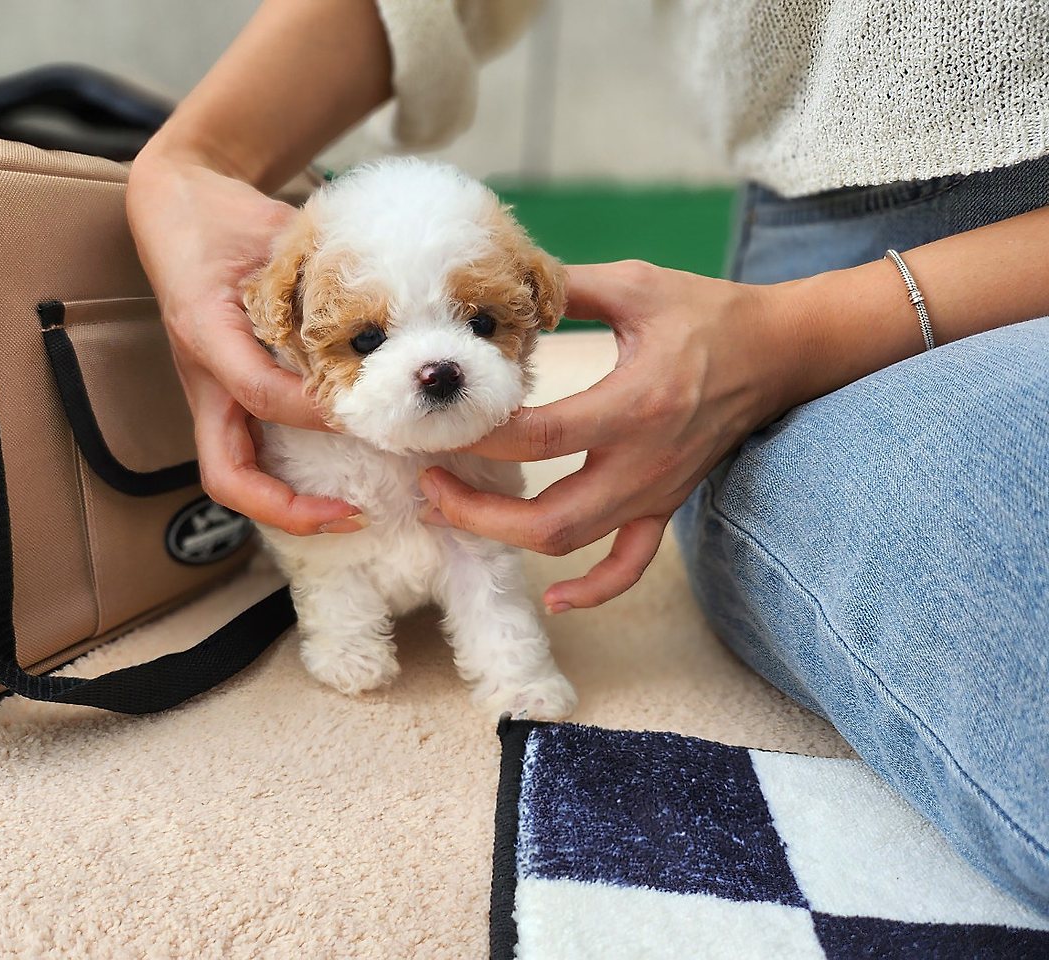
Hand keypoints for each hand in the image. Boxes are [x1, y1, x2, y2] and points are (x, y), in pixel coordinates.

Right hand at [126, 146, 362, 534]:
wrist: (180, 205)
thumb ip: (318, 274)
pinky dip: (292, 475)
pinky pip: (252, 452)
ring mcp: (213, 394)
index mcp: (208, 337)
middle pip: (228, 476)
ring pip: (235, 476)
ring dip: (289, 505)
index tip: (366, 411)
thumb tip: (389, 314)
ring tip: (353, 510)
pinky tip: (344, 470)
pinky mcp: (227, 396)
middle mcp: (206, 379)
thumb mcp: (269, 235)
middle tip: (354, 514)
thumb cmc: (221, 219)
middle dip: (288, 508)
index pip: (260, 394)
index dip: (315, 411)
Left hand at [418, 260, 805, 609]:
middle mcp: (645, 462)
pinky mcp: (665, 505)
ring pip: (575, 544)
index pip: (540, 438)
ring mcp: (656, 492)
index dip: (481, 437)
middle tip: (427, 482)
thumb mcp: (636, 285)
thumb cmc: (708, 313)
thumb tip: (502, 287)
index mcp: (634, 404)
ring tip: (452, 514)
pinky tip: (554, 599)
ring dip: (507, 539)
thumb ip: (567, 288)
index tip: (439, 422)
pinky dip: (592, 591)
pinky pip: (630, 566)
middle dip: (478, 513)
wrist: (780, 352)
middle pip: (550, 519)